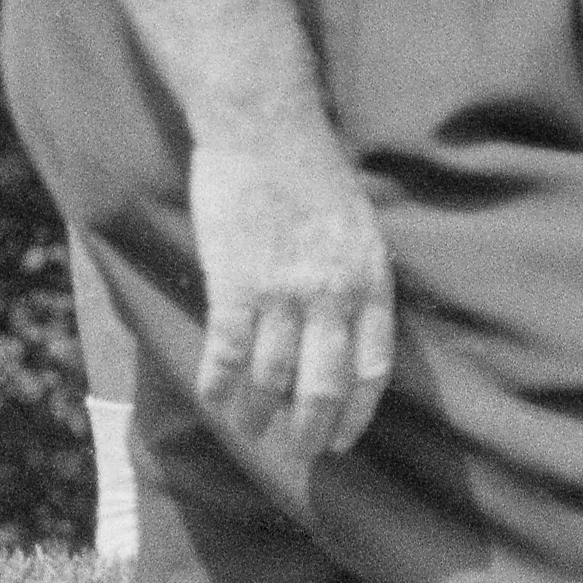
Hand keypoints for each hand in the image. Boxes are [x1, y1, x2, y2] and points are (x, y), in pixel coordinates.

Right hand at [188, 129, 394, 457]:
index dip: (355, 412)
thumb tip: (352, 329)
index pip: (370, 369)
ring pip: (273, 374)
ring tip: (250, 431)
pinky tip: (213, 398)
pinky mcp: (234, 281)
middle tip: (300, 454)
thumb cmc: (312, 170)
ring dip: (259, 411)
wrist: (264, 128)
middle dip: (309, 429)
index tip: (343, 440)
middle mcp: (331, 296)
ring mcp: (282, 291)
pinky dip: (219, 380)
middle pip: (323, 384)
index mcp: (369, 283)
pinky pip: (228, 348)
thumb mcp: (361, 227)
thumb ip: (359, 279)